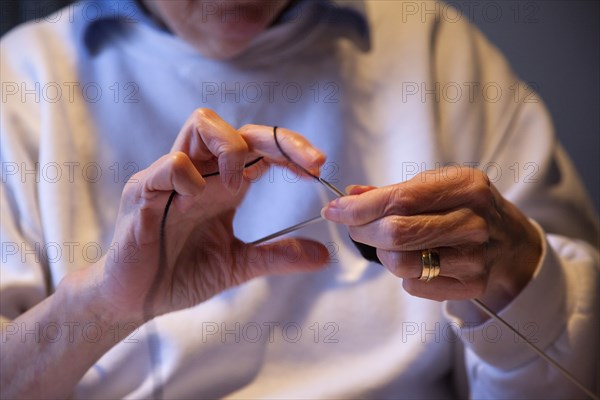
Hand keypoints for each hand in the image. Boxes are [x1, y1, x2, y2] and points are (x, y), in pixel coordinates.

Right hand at [80, 109, 328, 323]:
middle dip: (279, 139)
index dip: (291, 150)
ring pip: (202, 124)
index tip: (318, 169)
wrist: (136, 300)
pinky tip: (193, 203)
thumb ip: (277, 256)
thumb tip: (324, 254)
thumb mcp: (238, 265)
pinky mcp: (144, 191)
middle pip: (238, 127)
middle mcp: (201, 173)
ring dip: (232, 148)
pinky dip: (190, 176)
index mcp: (224, 186)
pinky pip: (171, 164)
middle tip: (309, 166)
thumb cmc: (180, 275)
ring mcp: (171, 177)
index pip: (261, 148)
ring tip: (239, 187)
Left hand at [321, 167, 541, 311]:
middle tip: (353, 226)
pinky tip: (415, 258)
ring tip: (388, 242)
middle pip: (396, 234)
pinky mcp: (471, 285)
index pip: (400, 199)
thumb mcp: (437, 186)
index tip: (334, 210)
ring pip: (401, 263)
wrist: (510, 241)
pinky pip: (414, 285)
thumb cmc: (464, 207)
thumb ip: (392, 191)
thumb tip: (350, 195)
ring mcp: (475, 257)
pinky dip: (403, 272)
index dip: (359, 207)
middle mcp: (474, 221)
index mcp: (466, 186)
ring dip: (381, 252)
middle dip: (361, 230)